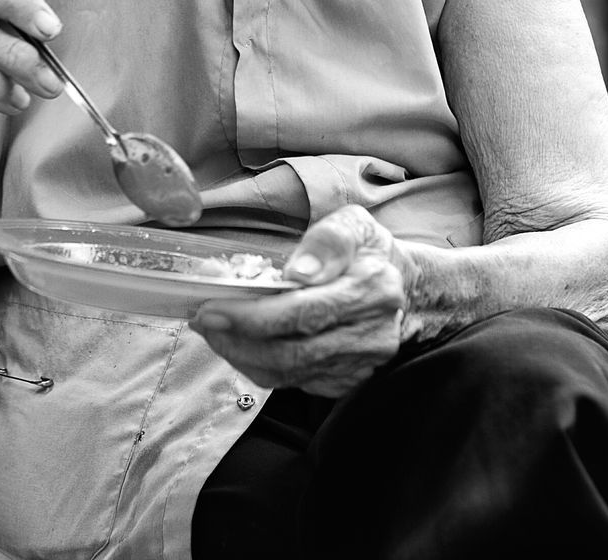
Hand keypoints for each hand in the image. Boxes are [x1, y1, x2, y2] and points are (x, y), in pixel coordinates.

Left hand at [189, 205, 416, 397]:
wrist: (404, 289)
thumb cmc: (369, 252)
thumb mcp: (354, 224)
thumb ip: (328, 240)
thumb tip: (298, 272)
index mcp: (372, 290)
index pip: (305, 312)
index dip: (253, 316)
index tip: (213, 306)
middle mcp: (370, 335)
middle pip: (293, 351)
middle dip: (237, 339)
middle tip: (202, 319)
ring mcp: (359, 364)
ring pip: (289, 373)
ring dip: (241, 355)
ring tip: (212, 330)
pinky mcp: (346, 381)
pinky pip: (293, 383)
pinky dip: (258, 366)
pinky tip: (238, 344)